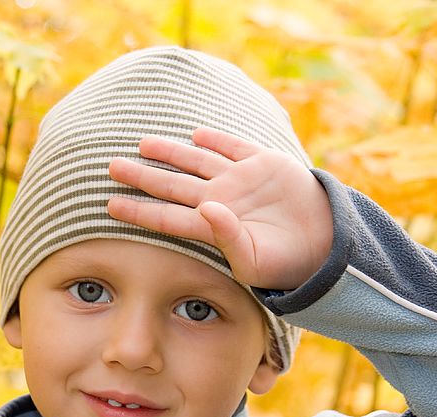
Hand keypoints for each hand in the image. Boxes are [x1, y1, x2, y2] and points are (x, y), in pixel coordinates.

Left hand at [107, 126, 332, 290]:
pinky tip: (196, 133)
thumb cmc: (286, 264)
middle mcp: (220, 200)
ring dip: (171, 151)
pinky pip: (234, 147)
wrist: (327, 246)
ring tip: (143, 142)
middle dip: (143, 175)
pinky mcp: (264, 164)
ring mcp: (240, 180)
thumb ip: (225, 235)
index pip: (166, 216)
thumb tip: (204, 206)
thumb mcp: (253, 260)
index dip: (138, 210)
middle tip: (111, 166)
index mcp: (212, 227)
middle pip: (173, 185)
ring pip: (196, 161)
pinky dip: (215, 138)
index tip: (109, 205)